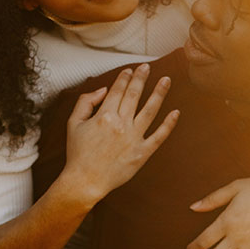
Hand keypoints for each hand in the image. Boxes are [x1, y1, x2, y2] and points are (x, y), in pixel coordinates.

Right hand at [63, 63, 178, 204]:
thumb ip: (85, 102)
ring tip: (166, 80)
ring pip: (150, 110)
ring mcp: (133, 138)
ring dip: (159, 93)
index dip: (125, 78)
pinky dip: (169, 124)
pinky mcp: (142, 153)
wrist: (85, 181)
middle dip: (141, 78)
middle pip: (134, 95)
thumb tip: (103, 90)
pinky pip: (159, 136)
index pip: (117, 91)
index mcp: (104, 116)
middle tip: (147, 67)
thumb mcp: (73, 123)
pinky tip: (176, 112)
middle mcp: (121, 124)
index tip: (130, 70)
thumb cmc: (78, 153)